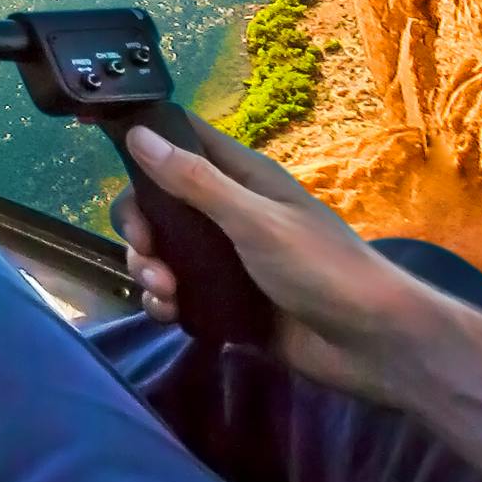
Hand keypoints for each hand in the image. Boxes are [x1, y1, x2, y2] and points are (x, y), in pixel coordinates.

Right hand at [122, 122, 481, 481]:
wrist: (373, 346)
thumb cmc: (323, 269)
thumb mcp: (256, 221)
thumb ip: (196, 182)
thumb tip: (138, 135)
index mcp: (243, 180)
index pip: (182, 142)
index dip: (145, 141)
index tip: (108, 149)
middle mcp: (230, 215)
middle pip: (160, 205)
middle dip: (141, 228)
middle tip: (146, 253)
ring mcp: (227, 262)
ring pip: (164, 253)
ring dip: (149, 270)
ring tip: (165, 293)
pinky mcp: (226, 304)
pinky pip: (178, 295)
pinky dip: (165, 302)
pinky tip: (171, 314)